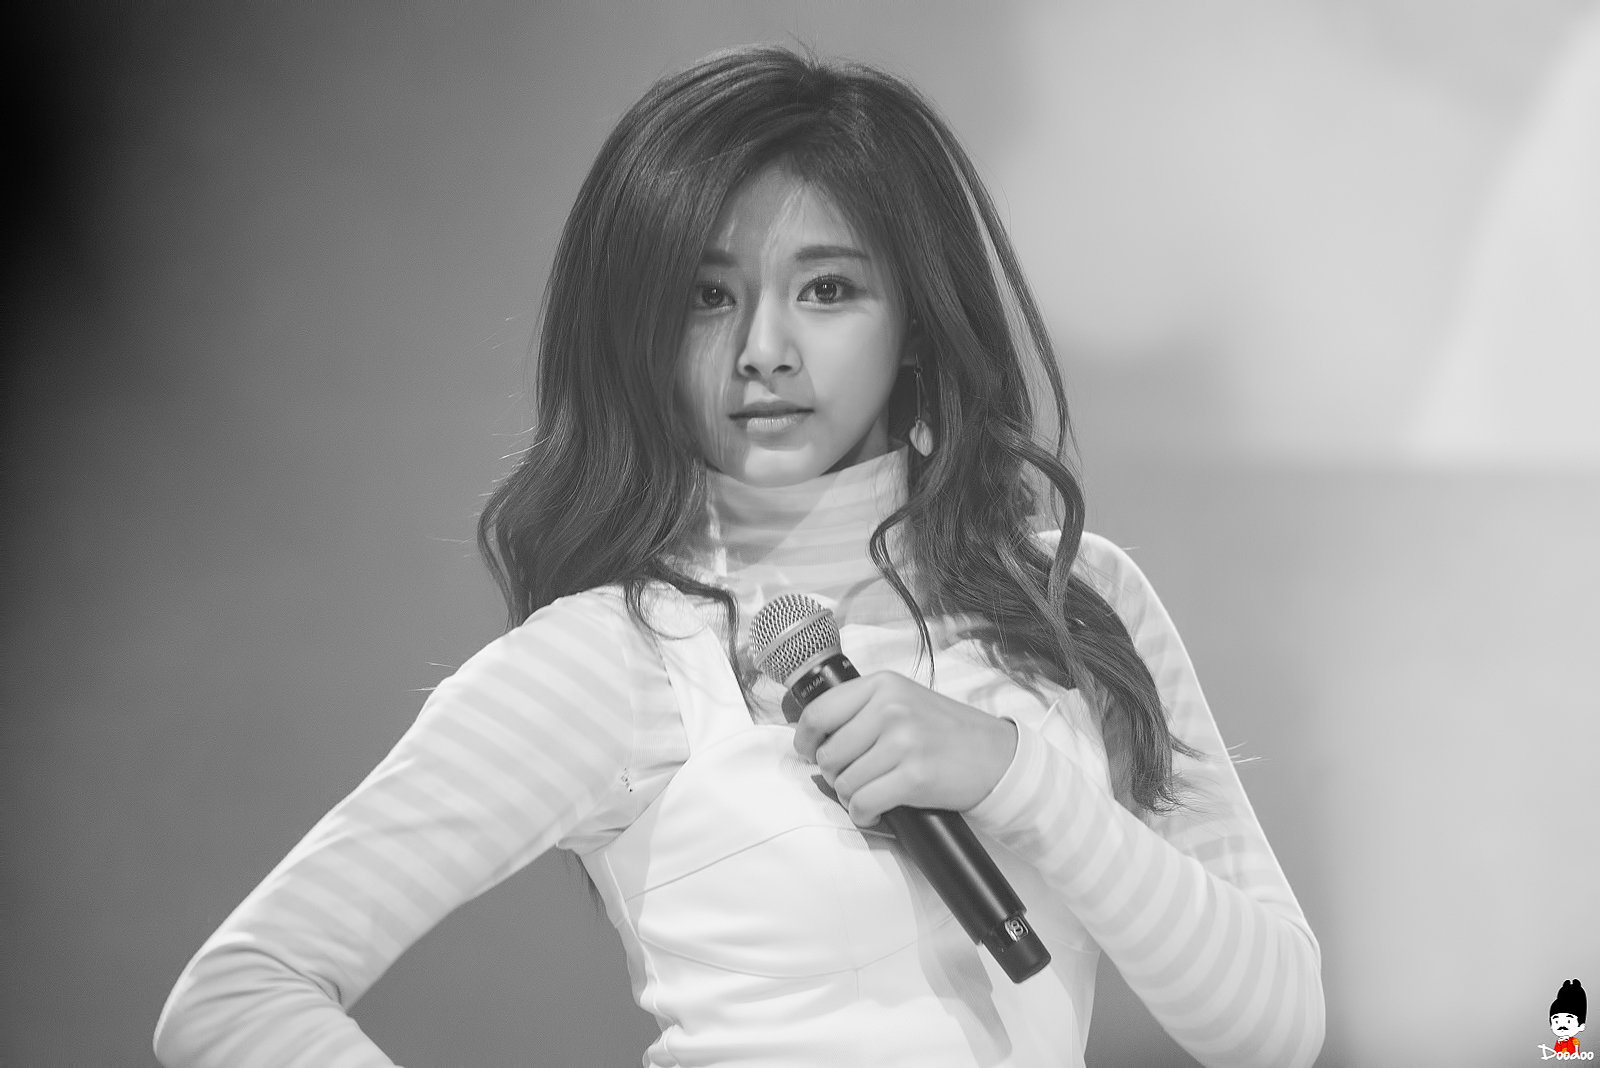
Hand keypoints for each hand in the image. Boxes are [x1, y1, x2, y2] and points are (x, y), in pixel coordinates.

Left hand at [791, 671, 1017, 827]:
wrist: (997, 756)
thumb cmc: (947, 732)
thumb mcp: (905, 699)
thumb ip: (863, 709)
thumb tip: (816, 738)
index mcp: (882, 685)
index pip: (818, 713)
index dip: (804, 740)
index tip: (808, 751)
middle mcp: (890, 708)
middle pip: (827, 754)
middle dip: (835, 774)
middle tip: (856, 778)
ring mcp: (903, 741)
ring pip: (843, 783)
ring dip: (852, 797)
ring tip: (872, 793)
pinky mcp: (914, 776)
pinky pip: (863, 803)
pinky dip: (864, 814)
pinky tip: (876, 811)